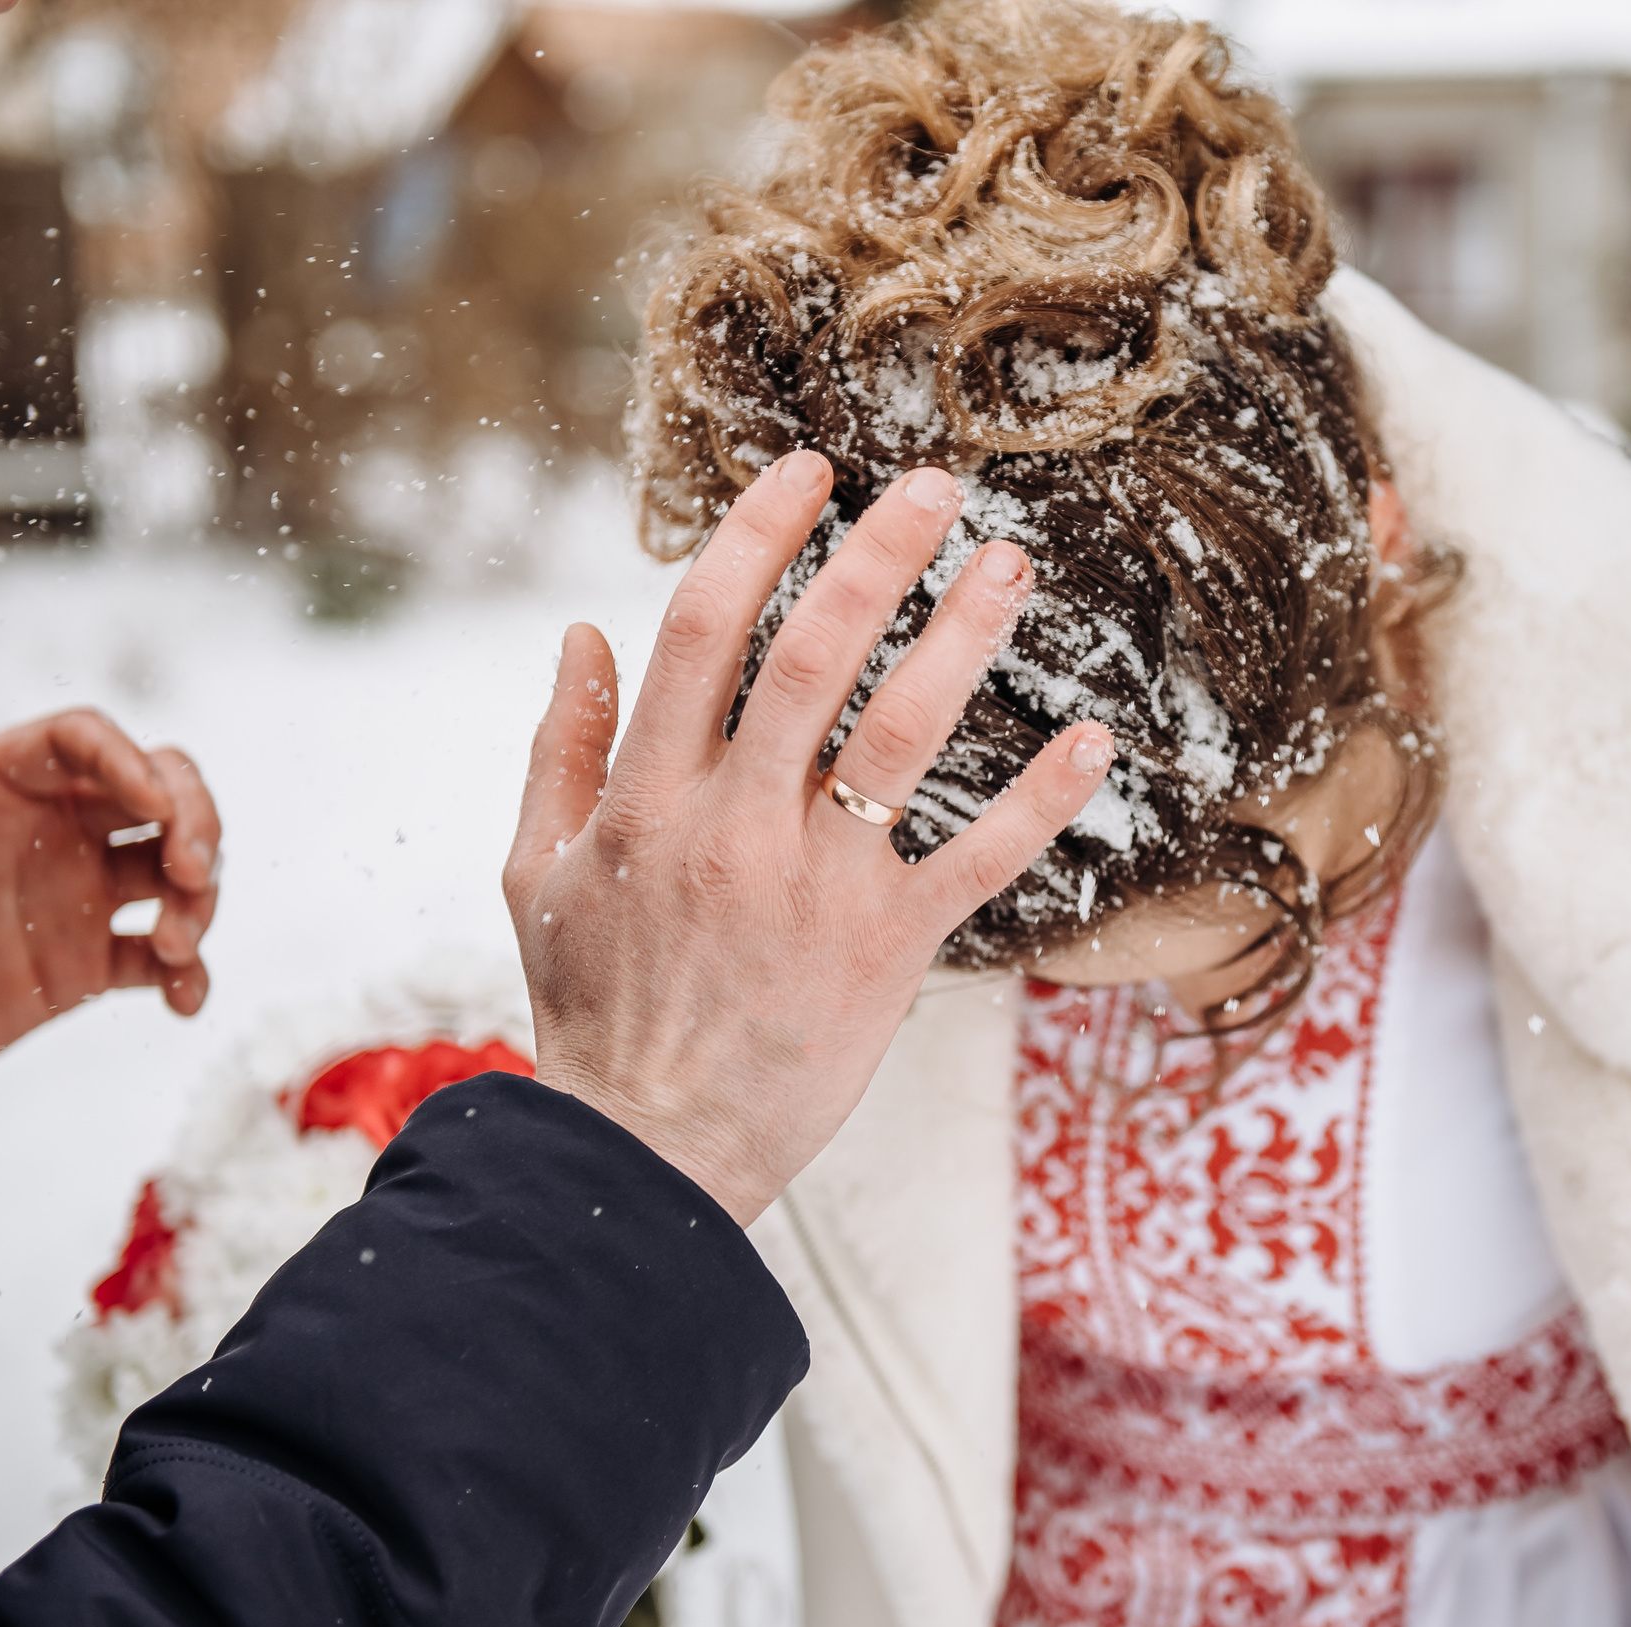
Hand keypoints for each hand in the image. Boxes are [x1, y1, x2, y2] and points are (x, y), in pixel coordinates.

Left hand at [0, 709, 221, 1097]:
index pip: (83, 744)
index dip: (131, 762)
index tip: (154, 807)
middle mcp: (45, 832)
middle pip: (158, 793)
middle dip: (196, 822)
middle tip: (189, 873)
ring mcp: (71, 899)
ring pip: (173, 871)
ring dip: (197, 900)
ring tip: (169, 948)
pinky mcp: (81, 967)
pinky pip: (160, 960)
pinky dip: (188, 975)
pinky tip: (183, 1000)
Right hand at [503, 449, 1110, 1224]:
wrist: (647, 1151)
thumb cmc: (592, 1008)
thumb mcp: (536, 872)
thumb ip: (562, 747)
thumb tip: (583, 631)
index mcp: (646, 796)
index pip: (703, 629)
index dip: (757, 535)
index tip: (809, 472)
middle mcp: (732, 824)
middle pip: (813, 654)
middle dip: (876, 554)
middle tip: (935, 485)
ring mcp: (814, 886)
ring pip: (902, 734)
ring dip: (962, 639)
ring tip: (1012, 566)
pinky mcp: (886, 949)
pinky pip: (977, 860)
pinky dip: (1041, 802)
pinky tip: (1094, 740)